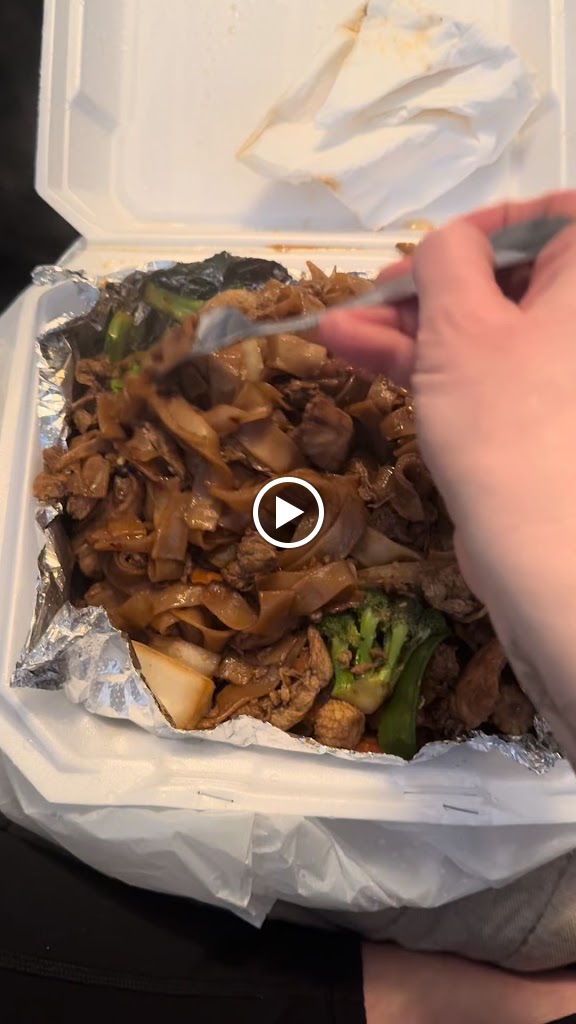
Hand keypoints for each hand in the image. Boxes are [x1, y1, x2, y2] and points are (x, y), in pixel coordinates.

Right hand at [319, 192, 575, 759]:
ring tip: (336, 328)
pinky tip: (357, 354)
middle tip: (366, 298)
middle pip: (506, 279)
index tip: (426, 249)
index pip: (551, 218)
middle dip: (425, 288)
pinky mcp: (535, 419)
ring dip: (409, 327)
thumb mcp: (460, 323)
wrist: (540, 554)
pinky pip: (481, 372)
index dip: (484, 226)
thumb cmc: (505, 419)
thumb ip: (444, 260)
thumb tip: (447, 243)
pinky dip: (425, 364)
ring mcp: (560, 375)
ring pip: (483, 330)